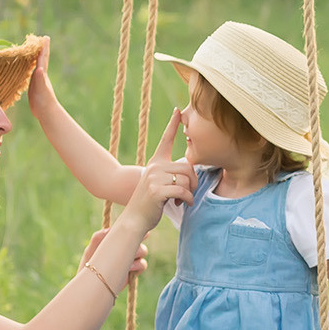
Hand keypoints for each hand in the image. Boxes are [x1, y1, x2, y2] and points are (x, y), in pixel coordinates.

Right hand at [26, 36, 58, 115]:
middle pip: (42, 59)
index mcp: (42, 74)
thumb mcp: (41, 89)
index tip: (45, 37)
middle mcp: (42, 75)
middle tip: (42, 39)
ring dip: (37, 57)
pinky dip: (32, 69)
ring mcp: (39, 81)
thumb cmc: (44, 101)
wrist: (46, 112)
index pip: (43, 58)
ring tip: (36, 51)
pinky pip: (33, 74)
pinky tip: (31, 69)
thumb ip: (40, 79)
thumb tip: (40, 69)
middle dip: (42, 49)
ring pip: (38, 66)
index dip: (43, 48)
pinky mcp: (35, 87)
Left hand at [81, 225, 148, 284]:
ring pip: (143, 251)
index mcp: (115, 241)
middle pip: (139, 240)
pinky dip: (138, 265)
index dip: (135, 228)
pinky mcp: (133, 272)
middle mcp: (124, 249)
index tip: (137, 227)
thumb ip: (98, 237)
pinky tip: (129, 268)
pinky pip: (143, 264)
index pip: (128, 231)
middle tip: (131, 245)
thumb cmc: (89, 267)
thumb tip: (109, 229)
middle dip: (137, 241)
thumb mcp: (91, 250)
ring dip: (138, 253)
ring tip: (127, 259)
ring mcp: (129, 260)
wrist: (92, 287)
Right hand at [120, 108, 192, 225]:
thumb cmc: (150, 202)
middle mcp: (154, 167)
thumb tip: (188, 169)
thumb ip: (170, 173)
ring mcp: (154, 178)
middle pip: (187, 166)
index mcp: (155, 162)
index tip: (178, 111)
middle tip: (190, 193)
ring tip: (183, 200)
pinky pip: (183, 191)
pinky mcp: (157, 190)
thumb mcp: (158, 183)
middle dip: (194, 182)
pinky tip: (183, 204)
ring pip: (187, 180)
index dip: (173, 124)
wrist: (135, 219)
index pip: (166, 139)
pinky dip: (188, 199)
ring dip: (190, 193)